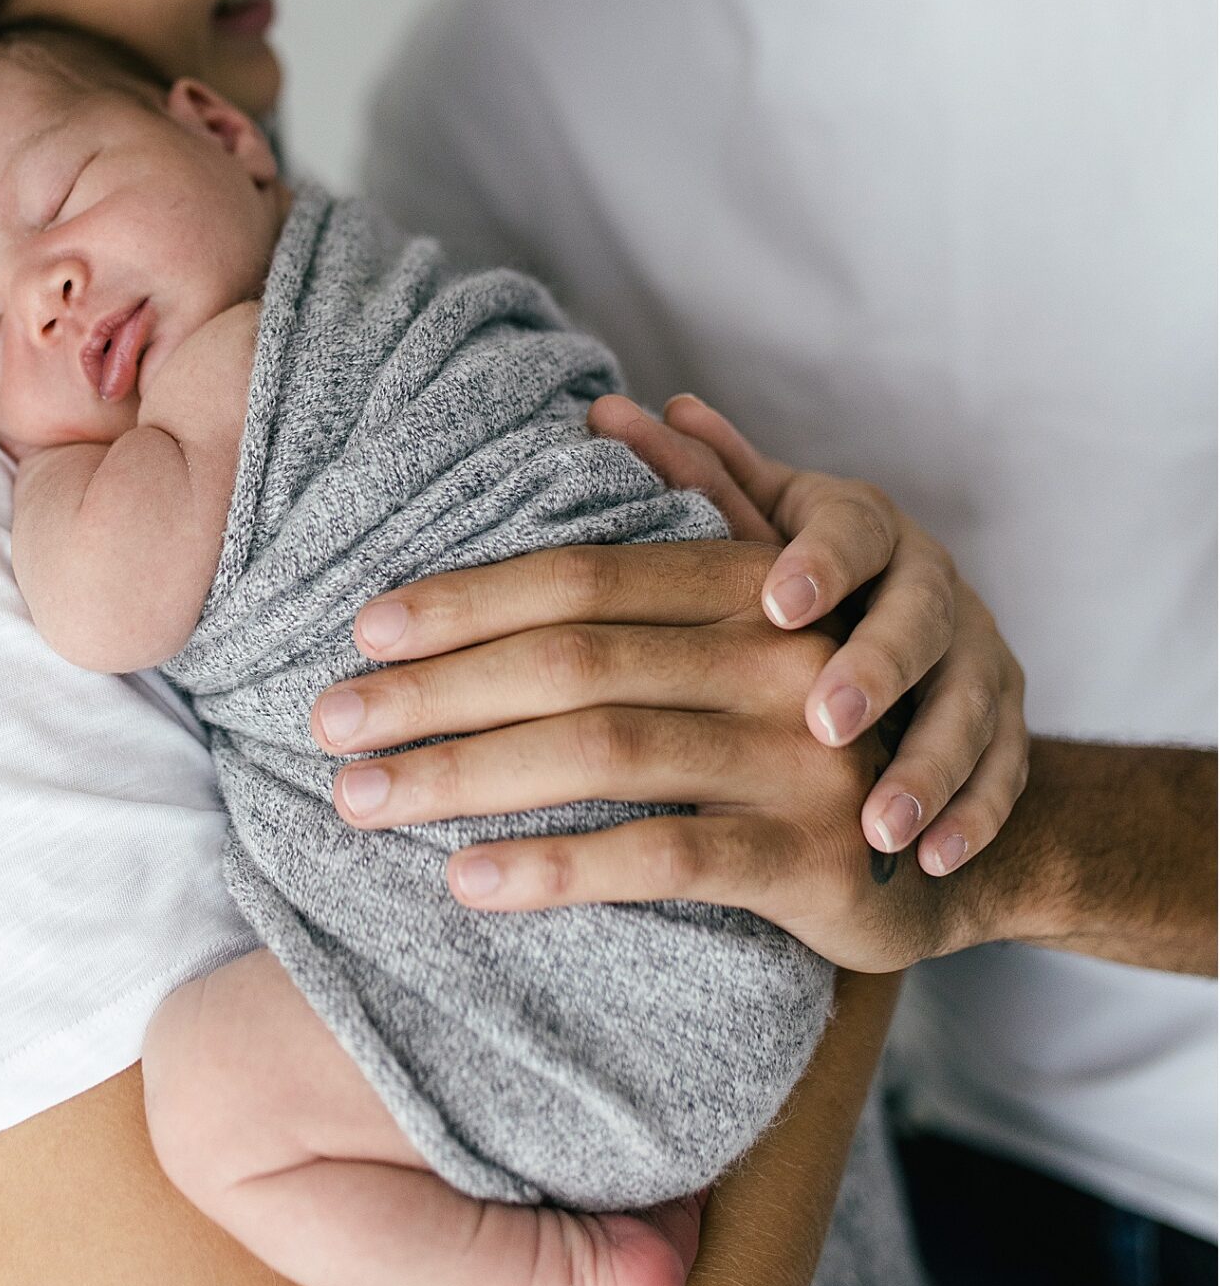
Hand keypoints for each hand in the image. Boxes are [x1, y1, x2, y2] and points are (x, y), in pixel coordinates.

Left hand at [312, 399, 1023, 972]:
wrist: (960, 842)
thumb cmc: (831, 712)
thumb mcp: (779, 599)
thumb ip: (703, 503)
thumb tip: (620, 403)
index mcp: (752, 583)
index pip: (580, 576)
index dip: (465, 600)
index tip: (361, 634)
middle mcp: (777, 653)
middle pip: (571, 657)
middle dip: (434, 692)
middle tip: (325, 725)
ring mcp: (797, 754)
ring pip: (600, 750)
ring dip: (464, 775)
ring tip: (360, 801)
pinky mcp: (808, 856)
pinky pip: (661, 858)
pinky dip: (555, 868)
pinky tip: (464, 881)